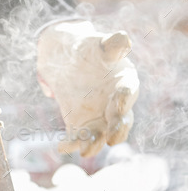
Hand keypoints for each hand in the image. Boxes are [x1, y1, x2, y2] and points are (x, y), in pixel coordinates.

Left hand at [36, 20, 139, 156]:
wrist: (64, 58)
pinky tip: (62, 147)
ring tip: (86, 150)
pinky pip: (77, 136)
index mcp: (123, 82)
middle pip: (120, 121)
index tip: (117, 107)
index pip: (127, 92)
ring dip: (95, 143)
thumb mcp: (95, 43)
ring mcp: (98, 116)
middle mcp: (115, 104)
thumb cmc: (86, 48)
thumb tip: (123, 40)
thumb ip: (109, 44)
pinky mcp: (80, 123)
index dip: (123, 100)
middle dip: (116, 130)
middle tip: (111, 138)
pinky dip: (71, 143)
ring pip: (101, 134)